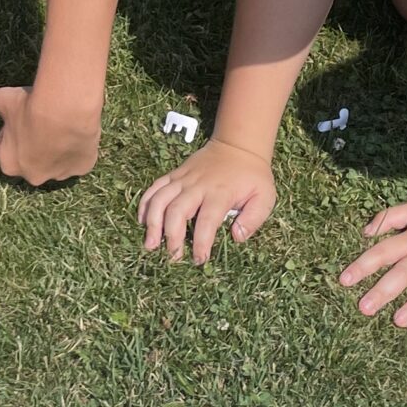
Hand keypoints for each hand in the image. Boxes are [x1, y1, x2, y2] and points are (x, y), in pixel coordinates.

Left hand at [0, 85, 99, 186]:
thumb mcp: (3, 100)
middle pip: (32, 162)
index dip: (13, 134)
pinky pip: (79, 160)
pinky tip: (77, 131)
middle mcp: (33, 176)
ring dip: (58, 150)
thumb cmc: (30, 106)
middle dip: (36, 147)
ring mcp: (59, 174)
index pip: (6, 150)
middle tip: (43, 123)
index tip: (22, 120)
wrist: (64, 108)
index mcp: (9, 164)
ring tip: (62, 126)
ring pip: (57, 164)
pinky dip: (80, 149)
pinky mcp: (82, 168)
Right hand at [139, 139, 275, 263]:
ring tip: (150, 244)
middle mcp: (197, 185)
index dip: (201, 242)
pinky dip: (144, 204)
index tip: (199, 260)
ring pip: (160, 199)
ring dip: (152, 222)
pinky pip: (154, 188)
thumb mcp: (265, 197)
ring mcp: (183, 178)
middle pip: (176, 210)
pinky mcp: (174, 175)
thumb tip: (236, 237)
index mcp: (220, 193)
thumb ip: (253, 219)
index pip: (207, 221)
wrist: (238, 146)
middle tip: (173, 256)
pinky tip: (142, 222)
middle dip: (171, 236)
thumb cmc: (252, 176)